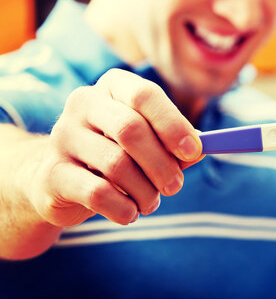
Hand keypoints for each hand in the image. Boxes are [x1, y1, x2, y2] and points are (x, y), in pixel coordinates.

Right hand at [24, 69, 203, 226]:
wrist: (61, 179)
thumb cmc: (118, 154)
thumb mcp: (150, 143)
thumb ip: (176, 144)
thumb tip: (201, 148)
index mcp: (113, 86)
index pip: (145, 95)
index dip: (173, 125)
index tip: (194, 151)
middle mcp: (83, 103)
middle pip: (131, 130)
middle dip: (161, 164)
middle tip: (174, 186)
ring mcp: (62, 137)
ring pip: (116, 165)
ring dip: (145, 191)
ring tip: (150, 202)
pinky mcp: (52, 174)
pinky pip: (98, 193)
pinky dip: (123, 208)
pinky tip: (130, 212)